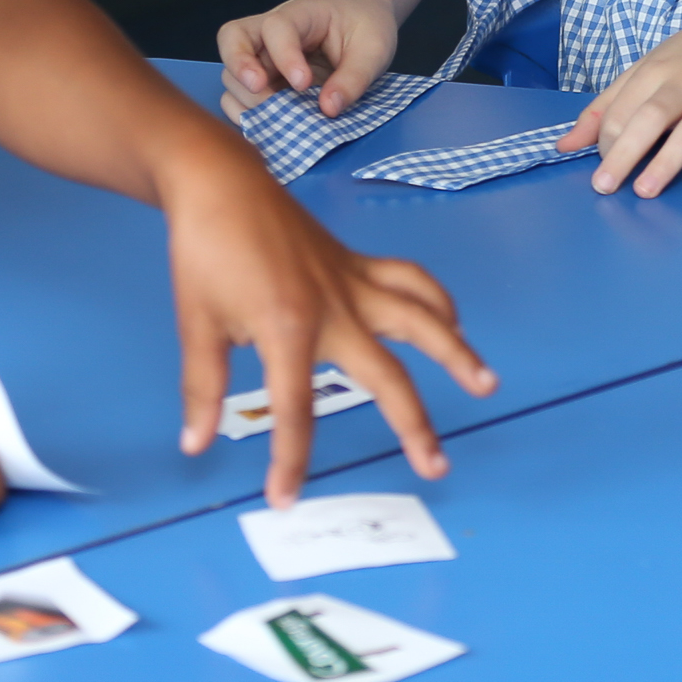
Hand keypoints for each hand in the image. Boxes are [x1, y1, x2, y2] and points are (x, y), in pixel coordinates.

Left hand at [161, 148, 497, 506]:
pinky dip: (437, 301)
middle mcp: (335, 308)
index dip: (291, 460)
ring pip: (420, 319)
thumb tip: (196, 443)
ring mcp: (353, 283)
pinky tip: (453, 322)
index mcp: (288, 328)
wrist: (223, 183)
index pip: (296, 410)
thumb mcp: (197, 323)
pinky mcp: (358, 264)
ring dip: (456, 351)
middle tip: (436, 466)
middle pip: (387, 375)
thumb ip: (203, 387)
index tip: (285, 498)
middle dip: (413, 426)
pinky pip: (409, 281)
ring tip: (485, 384)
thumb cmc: (207, 251)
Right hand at [220, 0, 397, 121]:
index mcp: (301, 14)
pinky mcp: (263, 80)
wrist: (358, 18)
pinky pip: (237, 95)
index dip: (284, 56)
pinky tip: (266, 126)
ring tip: (275, 116)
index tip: (303, 84)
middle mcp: (270, 31)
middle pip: (233, 38)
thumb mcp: (374, 48)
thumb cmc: (365, 26)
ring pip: (230, 70)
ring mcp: (262, 55)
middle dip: (242, 69)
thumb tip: (328, 109)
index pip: (277, 27)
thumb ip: (354, 77)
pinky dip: (244, 113)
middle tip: (264, 94)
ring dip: (245, 97)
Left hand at [566, 22, 681, 196]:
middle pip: (651, 117)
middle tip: (605, 188)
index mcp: (655, 73)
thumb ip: (606, 106)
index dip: (607, 145)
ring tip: (647, 189)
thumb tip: (564, 145)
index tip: (603, 172)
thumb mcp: (648, 69)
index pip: (621, 112)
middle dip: (625, 152)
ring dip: (669, 158)